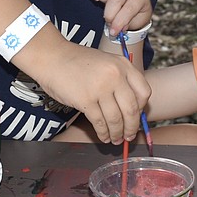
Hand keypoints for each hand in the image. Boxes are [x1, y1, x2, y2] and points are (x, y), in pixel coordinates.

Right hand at [34, 37, 150, 143]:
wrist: (52, 57)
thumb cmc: (78, 62)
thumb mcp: (106, 62)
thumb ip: (120, 80)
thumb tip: (131, 109)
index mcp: (123, 65)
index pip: (144, 92)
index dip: (142, 109)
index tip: (137, 117)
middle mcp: (115, 75)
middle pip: (132, 109)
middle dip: (132, 127)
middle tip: (130, 136)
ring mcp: (101, 88)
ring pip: (116, 119)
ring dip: (117, 133)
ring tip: (116, 139)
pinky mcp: (86, 100)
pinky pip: (100, 122)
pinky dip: (103, 133)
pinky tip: (104, 136)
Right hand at [86, 0, 152, 35]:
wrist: (134, 5)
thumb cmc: (135, 14)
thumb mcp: (136, 21)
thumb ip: (126, 24)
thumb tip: (115, 27)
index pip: (129, 8)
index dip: (119, 22)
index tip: (113, 32)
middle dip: (110, 14)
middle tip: (108, 22)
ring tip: (104, 6)